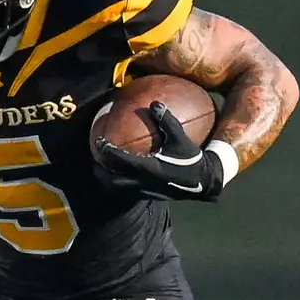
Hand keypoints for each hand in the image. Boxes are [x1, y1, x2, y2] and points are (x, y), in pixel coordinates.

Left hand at [94, 100, 230, 201]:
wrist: (203, 183)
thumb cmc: (192, 159)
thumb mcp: (181, 139)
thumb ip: (167, 121)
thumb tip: (155, 103)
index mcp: (148, 168)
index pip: (120, 159)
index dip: (106, 151)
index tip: (98, 141)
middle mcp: (143, 182)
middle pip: (113, 179)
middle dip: (101, 170)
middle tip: (96, 158)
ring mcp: (145, 191)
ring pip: (119, 188)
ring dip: (109, 179)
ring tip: (104, 169)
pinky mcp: (150, 197)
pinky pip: (129, 190)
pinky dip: (122, 182)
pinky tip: (124, 174)